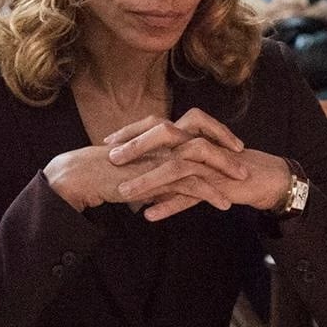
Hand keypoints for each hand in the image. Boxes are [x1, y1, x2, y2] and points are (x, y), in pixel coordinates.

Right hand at [44, 109, 255, 220]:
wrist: (81, 175)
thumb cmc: (104, 171)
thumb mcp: (137, 166)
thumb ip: (155, 169)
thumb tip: (168, 181)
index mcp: (158, 135)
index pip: (193, 123)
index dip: (215, 131)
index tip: (232, 143)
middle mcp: (161, 142)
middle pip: (202, 136)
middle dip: (226, 149)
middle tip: (245, 162)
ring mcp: (159, 157)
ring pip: (201, 158)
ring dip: (224, 171)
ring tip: (242, 184)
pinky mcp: (155, 176)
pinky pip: (189, 183)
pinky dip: (209, 193)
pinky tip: (223, 203)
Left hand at [107, 108, 291, 220]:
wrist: (263, 176)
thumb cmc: (226, 167)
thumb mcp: (196, 162)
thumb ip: (172, 164)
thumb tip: (143, 174)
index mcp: (190, 134)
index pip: (156, 124)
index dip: (131, 131)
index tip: (107, 141)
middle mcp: (197, 143)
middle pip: (165, 134)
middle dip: (137, 145)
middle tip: (113, 157)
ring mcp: (208, 163)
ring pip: (175, 166)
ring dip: (148, 179)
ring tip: (125, 193)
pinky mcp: (217, 184)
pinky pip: (191, 195)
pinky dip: (170, 205)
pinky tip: (150, 216)